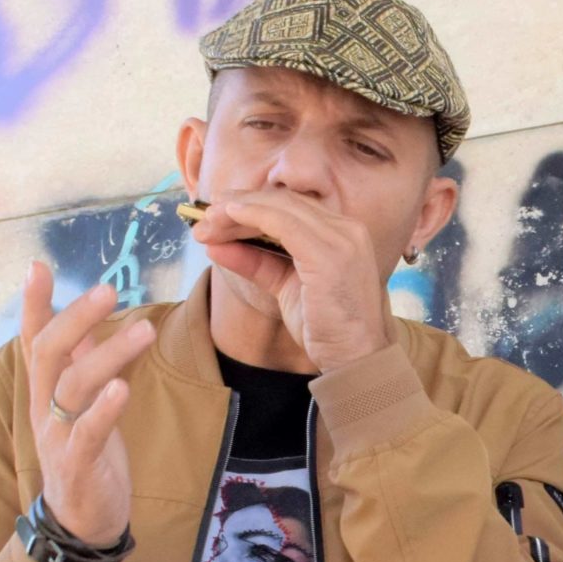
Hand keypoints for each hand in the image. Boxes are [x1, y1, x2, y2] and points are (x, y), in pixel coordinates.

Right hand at [19, 262, 149, 546]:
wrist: (82, 523)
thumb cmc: (88, 457)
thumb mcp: (84, 407)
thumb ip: (85, 367)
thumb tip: (95, 324)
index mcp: (45, 392)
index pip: (34, 340)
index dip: (33, 305)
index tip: (36, 266)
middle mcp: (44, 409)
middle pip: (49, 353)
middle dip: (76, 318)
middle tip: (108, 288)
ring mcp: (58, 437)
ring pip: (73, 387)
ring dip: (107, 355)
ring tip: (142, 329)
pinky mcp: (78, 465)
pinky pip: (88, 433)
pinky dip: (104, 409)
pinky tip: (123, 387)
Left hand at [188, 190, 393, 372]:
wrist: (359, 359)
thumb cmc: (329, 328)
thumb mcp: (286, 288)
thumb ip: (258, 263)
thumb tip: (217, 245)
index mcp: (343, 234)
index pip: (291, 207)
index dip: (250, 206)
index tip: (215, 217)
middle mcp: (347, 229)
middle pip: (283, 202)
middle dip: (238, 205)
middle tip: (203, 217)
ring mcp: (342, 239)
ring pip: (279, 207)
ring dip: (237, 211)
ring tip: (207, 221)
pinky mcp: (330, 253)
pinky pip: (282, 222)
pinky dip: (251, 215)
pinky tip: (226, 218)